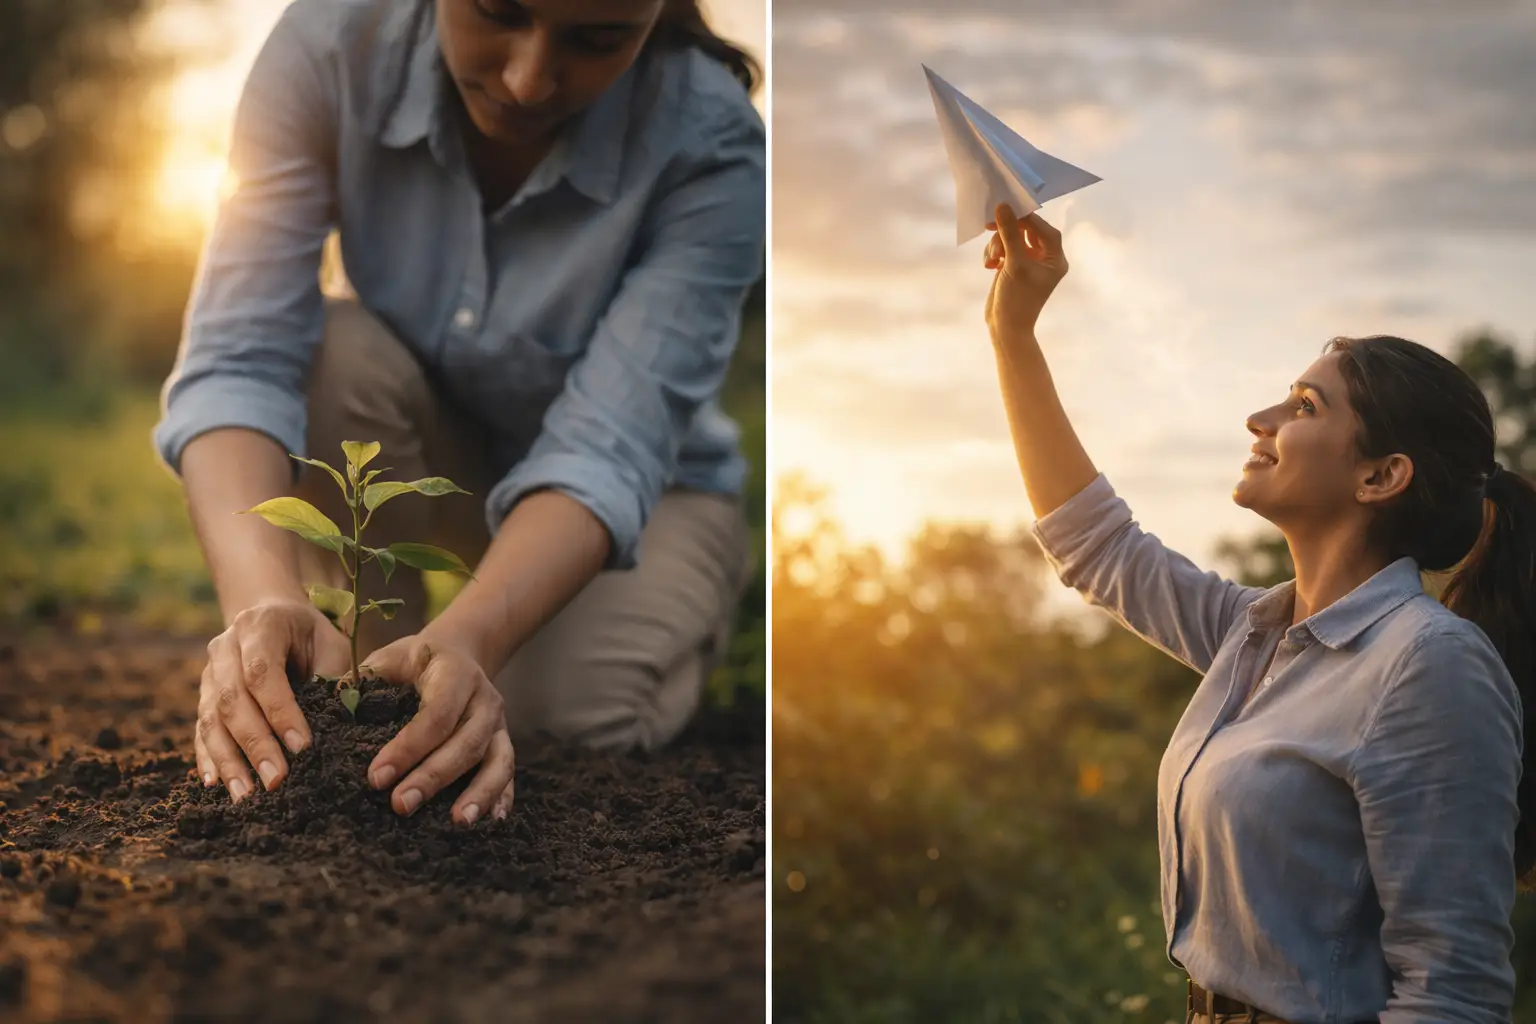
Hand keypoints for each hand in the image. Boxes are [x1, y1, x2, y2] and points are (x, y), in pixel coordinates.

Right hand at [196, 597, 351, 802]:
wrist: (274, 616)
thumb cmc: (312, 636)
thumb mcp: (332, 645)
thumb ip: (332, 679)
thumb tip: (338, 723)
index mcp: (260, 626)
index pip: (263, 672)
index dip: (280, 712)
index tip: (301, 747)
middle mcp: (225, 648)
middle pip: (232, 700)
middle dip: (255, 744)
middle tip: (276, 780)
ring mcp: (208, 672)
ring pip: (210, 719)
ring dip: (229, 761)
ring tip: (246, 795)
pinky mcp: (203, 695)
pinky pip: (200, 730)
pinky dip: (207, 758)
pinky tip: (216, 785)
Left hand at [358, 635, 514, 824]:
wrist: (458, 652)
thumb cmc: (414, 661)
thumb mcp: (389, 657)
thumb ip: (364, 681)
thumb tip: (332, 711)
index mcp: (456, 674)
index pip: (436, 715)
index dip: (408, 748)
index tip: (376, 777)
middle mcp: (484, 700)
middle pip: (466, 742)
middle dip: (434, 777)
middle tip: (401, 805)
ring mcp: (498, 724)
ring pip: (497, 760)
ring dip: (479, 793)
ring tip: (458, 822)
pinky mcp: (503, 742)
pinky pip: (508, 772)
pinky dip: (502, 797)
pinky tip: (492, 821)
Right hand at [983, 203, 1069, 346]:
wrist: (1005, 328)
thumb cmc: (1016, 299)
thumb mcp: (1014, 264)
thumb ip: (1010, 234)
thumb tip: (1003, 206)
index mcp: (1055, 257)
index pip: (1041, 227)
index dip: (1023, 217)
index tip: (1002, 211)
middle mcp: (1045, 257)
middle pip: (1025, 229)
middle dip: (1006, 233)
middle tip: (988, 228)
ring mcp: (1028, 261)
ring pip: (1011, 237)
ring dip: (997, 245)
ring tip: (991, 261)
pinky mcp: (1013, 265)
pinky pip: (1003, 247)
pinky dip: (994, 253)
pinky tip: (989, 265)